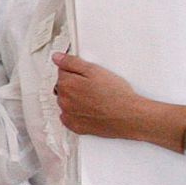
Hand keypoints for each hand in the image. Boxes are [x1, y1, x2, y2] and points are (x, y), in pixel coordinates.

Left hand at [51, 52, 185, 150]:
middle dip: (74, 84)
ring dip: (74, 98)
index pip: (61, 71)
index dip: (75, 70)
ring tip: (94, 98)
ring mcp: (68, 114)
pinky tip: (89, 109)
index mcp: (66, 84)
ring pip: (66, 101)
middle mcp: (64, 100)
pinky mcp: (75, 126)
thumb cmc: (115, 94)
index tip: (86, 74)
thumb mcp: (94, 70)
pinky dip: (75, 113)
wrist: (128, 116)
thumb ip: (72, 62)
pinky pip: (68, 117)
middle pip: (63, 86)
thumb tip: (57, 57)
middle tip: (93, 86)